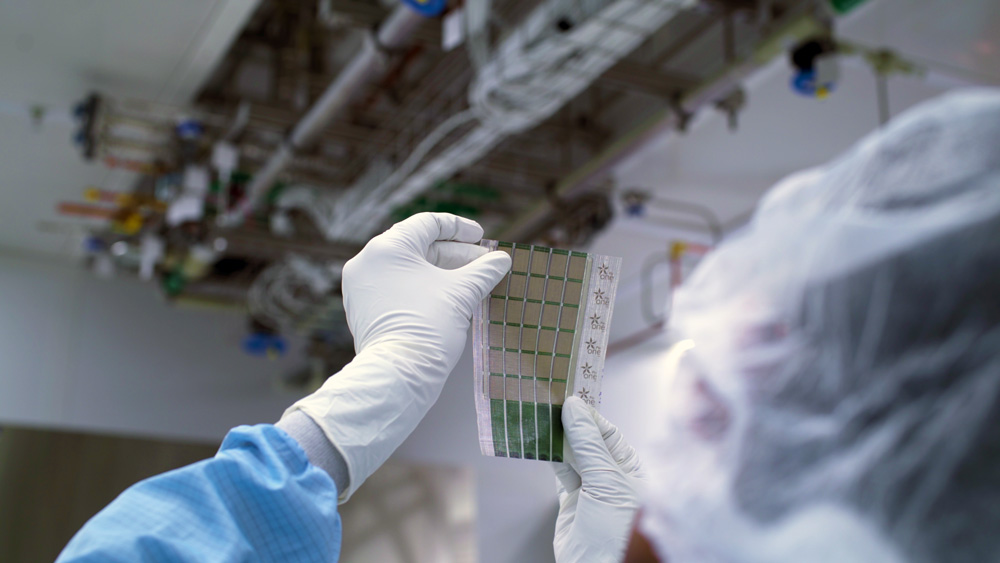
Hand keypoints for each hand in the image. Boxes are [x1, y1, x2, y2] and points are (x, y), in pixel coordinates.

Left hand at [283, 213, 510, 499]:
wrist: (398, 375)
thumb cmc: (428, 327)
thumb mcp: (461, 294)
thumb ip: (483, 271)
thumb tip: (502, 260)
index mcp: (387, 248)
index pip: (427, 224)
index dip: (460, 228)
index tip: (482, 237)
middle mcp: (368, 261)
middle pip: (419, 247)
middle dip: (455, 255)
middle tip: (484, 265)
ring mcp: (361, 287)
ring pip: (409, 270)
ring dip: (441, 273)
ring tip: (472, 283)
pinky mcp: (363, 309)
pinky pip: (397, 288)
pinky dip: (422, 288)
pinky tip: (449, 298)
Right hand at [554, 397, 644, 562]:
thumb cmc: (619, 533)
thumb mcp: (606, 482)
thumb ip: (588, 445)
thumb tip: (575, 408)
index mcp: (633, 470)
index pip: (609, 433)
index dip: (589, 414)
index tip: (569, 396)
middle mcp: (613, 477)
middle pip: (589, 441)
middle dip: (571, 423)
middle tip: (550, 400)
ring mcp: (591, 490)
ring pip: (572, 455)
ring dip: (557, 438)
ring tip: (541, 415)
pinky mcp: (571, 503)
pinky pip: (559, 472)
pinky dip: (549, 456)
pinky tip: (540, 441)